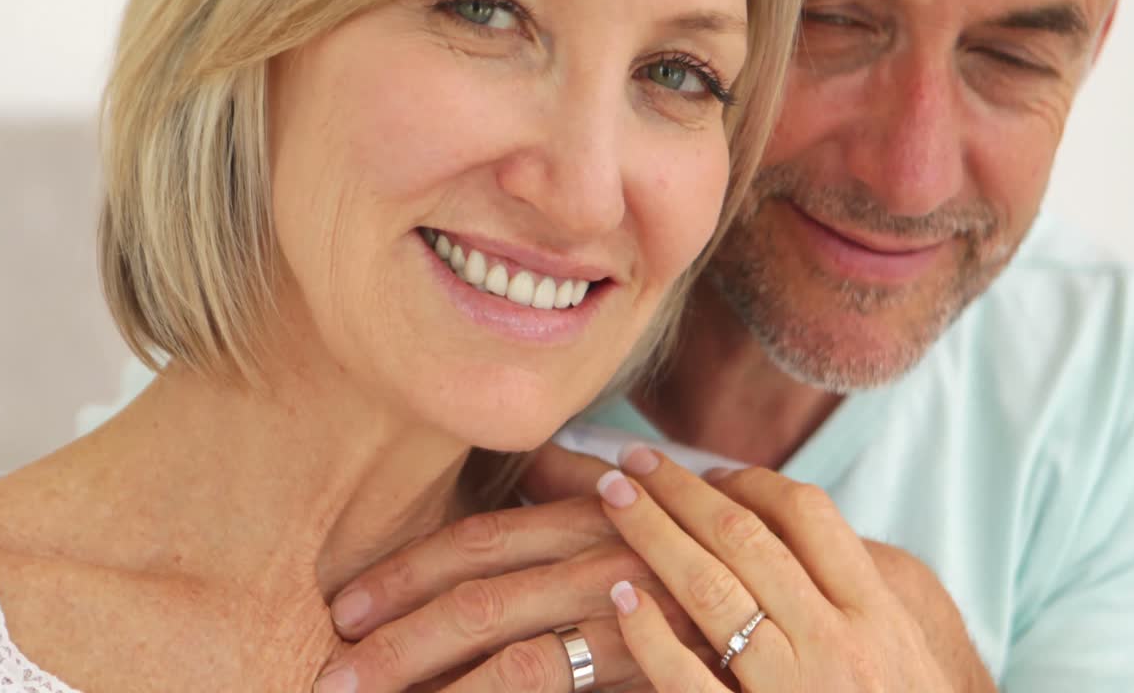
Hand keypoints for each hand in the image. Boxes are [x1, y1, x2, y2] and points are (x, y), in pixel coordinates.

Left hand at [314, 490, 712, 691]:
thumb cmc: (707, 550)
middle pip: (479, 599)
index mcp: (589, 520)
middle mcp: (603, 561)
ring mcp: (630, 617)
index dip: (407, 572)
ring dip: (432, 683)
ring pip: (513, 655)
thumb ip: (583, 486)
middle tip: (333, 675)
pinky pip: (558, 689)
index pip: (479, 541)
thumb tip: (533, 463)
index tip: (345, 606)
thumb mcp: (646, 507)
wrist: (800, 596)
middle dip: (397, 640)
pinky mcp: (649, 663)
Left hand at [596, 444, 992, 691]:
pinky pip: (687, 677)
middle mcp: (836, 644)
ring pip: (710, 589)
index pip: (810, 516)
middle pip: (744, 538)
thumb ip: (854, 593)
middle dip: (681, 489)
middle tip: (635, 460)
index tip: (708, 472)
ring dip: (652, 533)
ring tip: (612, 498)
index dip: (750, 481)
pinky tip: (620, 597)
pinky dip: (649, 633)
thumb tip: (796, 529)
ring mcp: (791, 689)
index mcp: (877, 616)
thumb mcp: (905, 655)